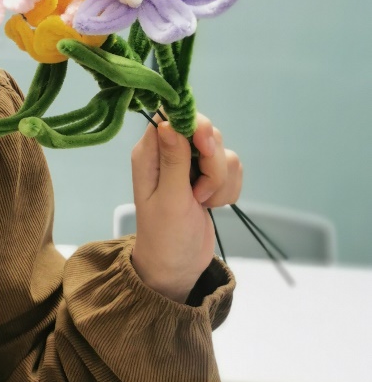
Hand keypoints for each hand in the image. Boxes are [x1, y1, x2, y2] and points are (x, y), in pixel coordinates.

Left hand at [129, 111, 242, 302]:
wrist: (178, 267)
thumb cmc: (165, 237)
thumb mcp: (169, 199)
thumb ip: (173, 160)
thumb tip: (168, 121)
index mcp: (149, 152)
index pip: (172, 114)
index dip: (194, 124)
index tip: (203, 146)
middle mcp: (169, 152)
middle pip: (204, 131)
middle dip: (213, 161)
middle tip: (200, 190)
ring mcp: (190, 165)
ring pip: (222, 151)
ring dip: (220, 180)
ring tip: (202, 202)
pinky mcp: (208, 178)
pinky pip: (232, 168)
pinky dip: (228, 189)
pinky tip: (213, 206)